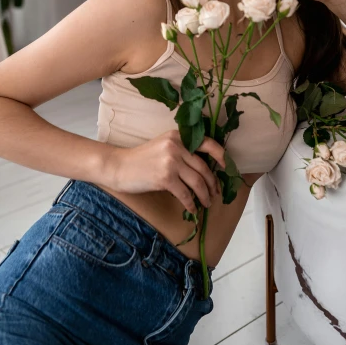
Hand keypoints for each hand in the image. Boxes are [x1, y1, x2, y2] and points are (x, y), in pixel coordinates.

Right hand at [105, 130, 225, 212]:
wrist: (119, 166)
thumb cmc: (141, 159)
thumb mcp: (163, 146)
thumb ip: (182, 151)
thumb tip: (205, 168)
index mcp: (178, 136)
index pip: (207, 143)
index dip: (220, 155)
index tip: (226, 166)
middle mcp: (176, 146)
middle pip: (204, 167)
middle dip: (213, 183)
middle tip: (215, 193)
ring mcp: (171, 162)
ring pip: (198, 182)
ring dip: (205, 195)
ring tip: (206, 203)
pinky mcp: (165, 178)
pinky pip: (186, 194)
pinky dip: (191, 203)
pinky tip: (191, 208)